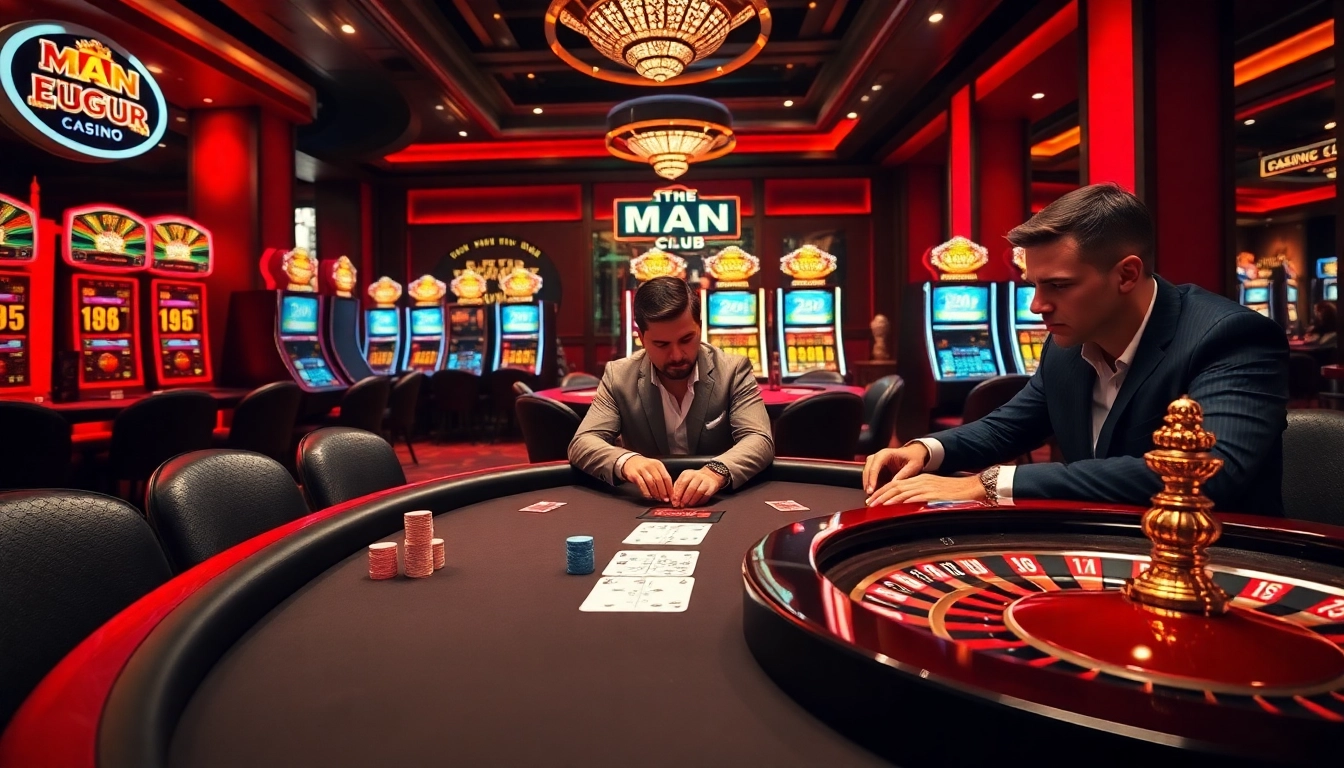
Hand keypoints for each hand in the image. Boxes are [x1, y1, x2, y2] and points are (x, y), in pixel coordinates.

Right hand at [622, 455, 672, 501]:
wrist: (630, 462)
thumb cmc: (645, 467)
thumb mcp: (655, 469)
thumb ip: (662, 477)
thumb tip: (669, 491)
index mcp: (658, 465)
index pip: (666, 477)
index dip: (669, 488)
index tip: (671, 496)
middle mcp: (651, 466)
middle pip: (659, 480)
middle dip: (663, 492)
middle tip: (665, 499)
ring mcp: (642, 469)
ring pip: (651, 483)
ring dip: (655, 492)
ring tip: (658, 498)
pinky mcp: (634, 474)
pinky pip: (642, 484)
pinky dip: (646, 492)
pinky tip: (649, 496)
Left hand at [671, 467, 725, 507]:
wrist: (710, 475)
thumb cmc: (695, 479)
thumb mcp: (684, 479)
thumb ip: (678, 487)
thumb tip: (673, 499)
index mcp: (687, 474)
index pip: (681, 483)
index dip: (678, 494)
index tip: (675, 501)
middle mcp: (697, 476)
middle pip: (690, 488)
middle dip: (685, 498)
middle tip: (681, 505)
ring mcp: (705, 481)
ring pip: (698, 492)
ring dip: (692, 501)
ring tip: (688, 505)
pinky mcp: (712, 487)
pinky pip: (705, 496)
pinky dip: (700, 501)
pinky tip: (695, 504)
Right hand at [862, 444, 929, 495]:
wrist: (914, 454)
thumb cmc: (914, 458)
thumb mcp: (912, 466)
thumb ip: (903, 474)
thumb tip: (893, 484)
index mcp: (886, 454)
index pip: (875, 466)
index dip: (872, 479)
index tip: (871, 490)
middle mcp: (878, 456)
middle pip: (867, 469)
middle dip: (867, 483)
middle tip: (870, 495)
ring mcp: (876, 462)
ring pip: (866, 473)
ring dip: (868, 485)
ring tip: (871, 497)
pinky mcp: (877, 468)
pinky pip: (871, 477)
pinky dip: (871, 485)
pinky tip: (874, 494)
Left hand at [865, 474, 985, 506]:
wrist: (973, 488)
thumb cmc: (956, 493)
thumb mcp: (935, 492)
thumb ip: (921, 497)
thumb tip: (909, 507)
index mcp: (921, 479)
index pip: (897, 484)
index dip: (883, 491)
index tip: (874, 499)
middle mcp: (921, 481)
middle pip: (895, 486)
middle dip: (880, 495)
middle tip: (869, 503)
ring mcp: (926, 487)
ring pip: (901, 491)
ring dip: (886, 499)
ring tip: (876, 506)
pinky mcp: (932, 494)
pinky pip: (913, 497)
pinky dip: (901, 502)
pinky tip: (893, 506)